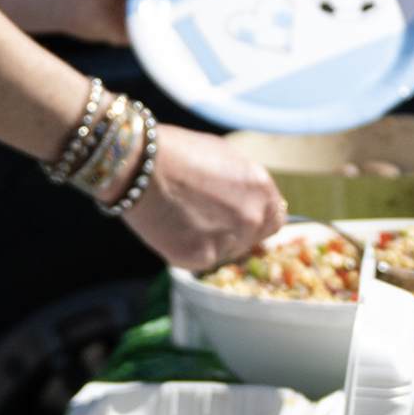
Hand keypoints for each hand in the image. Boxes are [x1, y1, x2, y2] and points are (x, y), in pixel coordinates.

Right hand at [123, 124, 285, 275]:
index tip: (241, 221)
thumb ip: (242, 183)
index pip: (275, 219)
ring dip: (208, 243)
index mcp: (261, 187)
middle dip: (232, 233)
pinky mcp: (200, 258)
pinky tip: (170, 228)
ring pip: (224, 253)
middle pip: (251, 240)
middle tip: (204, 221)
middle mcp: (251, 216)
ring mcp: (228, 239)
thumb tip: (248, 199)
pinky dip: (185, 251)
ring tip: (182, 218)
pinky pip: (199, 262)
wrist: (138, 165)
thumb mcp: (223, 156)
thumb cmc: (176, 152)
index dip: (258, 221)